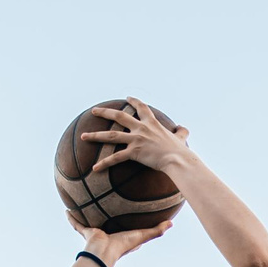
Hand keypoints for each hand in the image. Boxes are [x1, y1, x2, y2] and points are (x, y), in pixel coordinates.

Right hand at [70, 213, 171, 266]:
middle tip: (111, 205)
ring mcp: (98, 234)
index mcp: (123, 237)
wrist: (104, 252)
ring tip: (86, 205)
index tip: (138, 217)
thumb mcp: (142, 235)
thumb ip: (157, 230)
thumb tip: (171, 223)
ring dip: (89, 216)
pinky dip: (72, 219)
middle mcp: (110, 235)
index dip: (135, 226)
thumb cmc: (123, 245)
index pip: (130, 231)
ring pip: (92, 223)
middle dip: (111, 218)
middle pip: (111, 225)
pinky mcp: (87, 232)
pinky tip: (67, 211)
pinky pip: (77, 225)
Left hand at [81, 98, 195, 176]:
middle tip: (94, 111)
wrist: (178, 159)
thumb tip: (184, 128)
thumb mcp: (181, 138)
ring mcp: (136, 139)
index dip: (134, 102)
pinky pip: (115, 158)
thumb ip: (181, 132)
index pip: (142, 108)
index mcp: (152, 123)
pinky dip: (104, 163)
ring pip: (111, 136)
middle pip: (119, 116)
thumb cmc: (180, 151)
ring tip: (83, 136)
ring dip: (95, 136)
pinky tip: (94, 169)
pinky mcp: (134, 152)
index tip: (127, 98)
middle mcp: (141, 128)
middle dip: (104, 112)